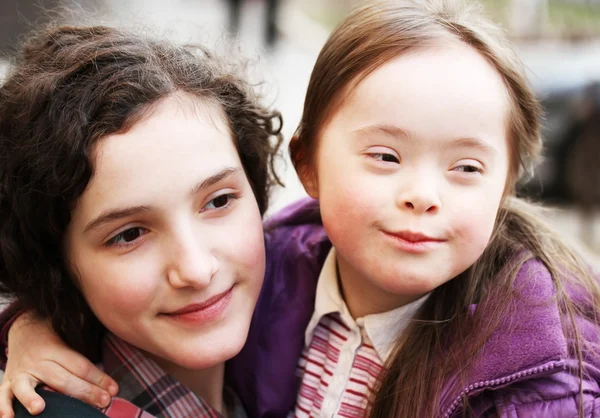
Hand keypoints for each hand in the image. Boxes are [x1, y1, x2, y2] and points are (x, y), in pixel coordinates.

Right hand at [0, 312, 117, 416]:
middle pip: (61, 379)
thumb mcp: (69, 335)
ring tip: (39, 409)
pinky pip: (3, 395)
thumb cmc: (53, 336)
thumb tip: (108, 367)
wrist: (22, 327)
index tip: (114, 390)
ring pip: (26, 386)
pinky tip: (9, 417)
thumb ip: (85, 349)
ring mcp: (21, 372)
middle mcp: (38, 361)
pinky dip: (4, 406)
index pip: (80, 366)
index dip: (98, 378)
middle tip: (103, 401)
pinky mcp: (8, 382)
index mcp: (56, 349)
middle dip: (84, 392)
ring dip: (31, 397)